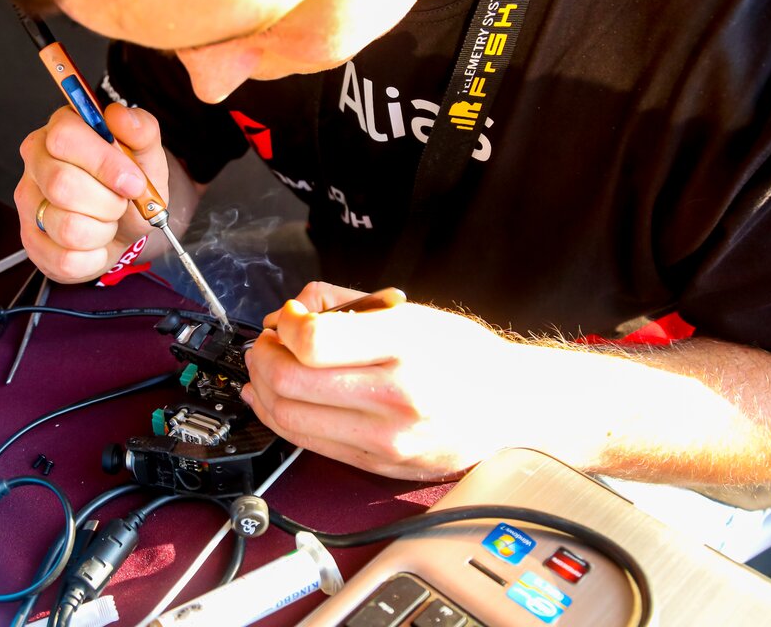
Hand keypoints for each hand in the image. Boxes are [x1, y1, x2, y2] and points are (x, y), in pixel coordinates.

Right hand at [14, 103, 168, 282]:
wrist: (125, 228)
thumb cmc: (129, 187)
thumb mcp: (147, 156)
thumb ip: (141, 130)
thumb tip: (120, 116)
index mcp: (60, 131)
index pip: (64, 137)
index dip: (104, 162)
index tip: (133, 180)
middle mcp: (36, 164)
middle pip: (61, 185)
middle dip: (108, 202)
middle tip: (120, 202)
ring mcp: (29, 205)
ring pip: (67, 227)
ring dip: (103, 230)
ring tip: (107, 220)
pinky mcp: (32, 242)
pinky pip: (67, 259)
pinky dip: (94, 256)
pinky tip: (96, 242)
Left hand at [242, 281, 528, 479]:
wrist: (509, 407)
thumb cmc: (462, 355)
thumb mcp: (409, 311)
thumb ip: (342, 304)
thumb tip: (289, 312)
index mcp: (404, 347)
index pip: (312, 341)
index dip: (283, 327)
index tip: (285, 319)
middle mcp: (394, 397)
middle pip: (289, 382)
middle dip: (261, 358)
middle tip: (265, 343)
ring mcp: (385, 439)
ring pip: (289, 418)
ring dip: (261, 390)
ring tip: (265, 369)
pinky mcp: (377, 465)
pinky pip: (308, 443)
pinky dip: (280, 419)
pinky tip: (274, 399)